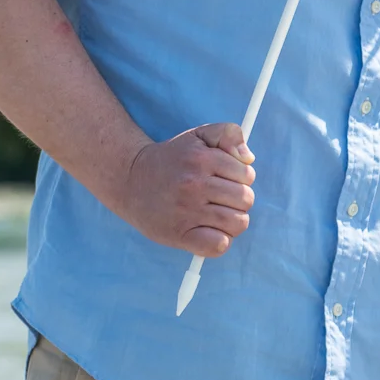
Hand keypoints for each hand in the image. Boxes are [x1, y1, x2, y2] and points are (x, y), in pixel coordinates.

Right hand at [118, 124, 255, 256]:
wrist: (130, 180)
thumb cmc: (172, 159)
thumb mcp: (198, 135)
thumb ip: (228, 134)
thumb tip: (249, 159)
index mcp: (202, 159)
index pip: (247, 175)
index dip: (242, 178)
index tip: (226, 179)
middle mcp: (194, 185)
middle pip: (245, 200)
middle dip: (239, 199)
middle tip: (221, 198)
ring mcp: (187, 211)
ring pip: (237, 223)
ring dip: (233, 221)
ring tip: (217, 214)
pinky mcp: (179, 235)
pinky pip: (218, 245)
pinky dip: (220, 241)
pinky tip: (209, 231)